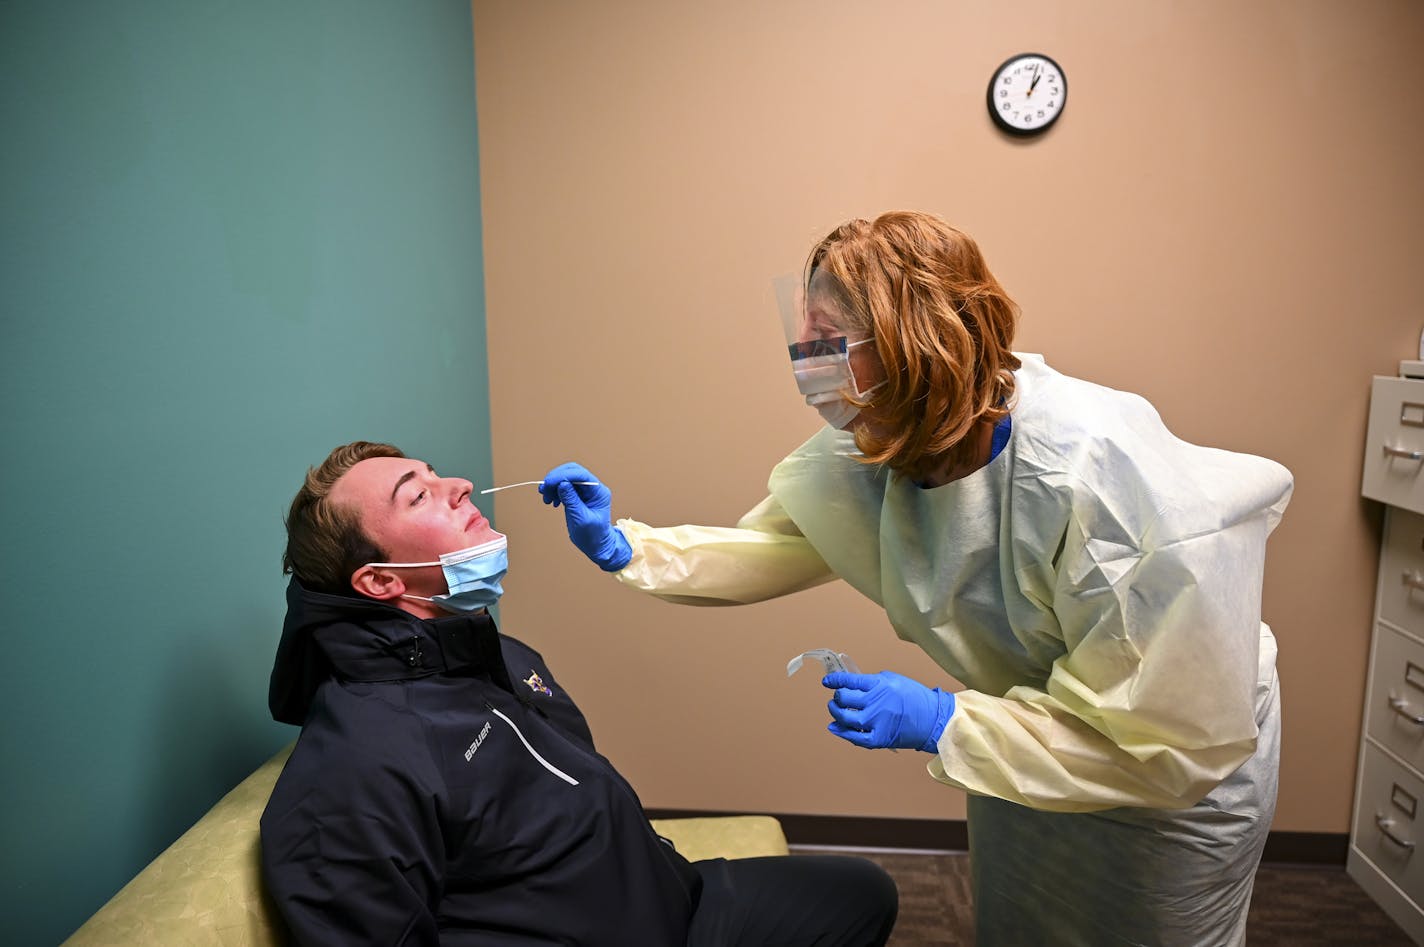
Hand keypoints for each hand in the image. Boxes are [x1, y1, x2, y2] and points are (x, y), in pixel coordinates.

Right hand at [539, 462, 632, 571]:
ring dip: (553, 485)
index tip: (549, 483)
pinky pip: (563, 487)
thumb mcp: (581, 519)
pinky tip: (551, 500)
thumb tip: (562, 483)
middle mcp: (592, 488)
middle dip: (556, 478)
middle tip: (545, 489)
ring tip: (546, 498)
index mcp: (599, 492)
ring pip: (566, 478)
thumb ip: (572, 500)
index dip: (563, 475)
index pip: (581, 475)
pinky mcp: (576, 496)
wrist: (596, 546)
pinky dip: (554, 490)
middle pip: (572, 472)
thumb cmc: (593, 535)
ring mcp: (584, 492)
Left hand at [823, 671, 954, 751]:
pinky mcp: (879, 738)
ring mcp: (876, 721)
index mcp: (880, 685)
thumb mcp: (894, 680)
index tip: (827, 682)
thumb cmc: (915, 698)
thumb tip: (852, 685)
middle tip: (837, 697)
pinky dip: (842, 732)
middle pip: (844, 698)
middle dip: (837, 696)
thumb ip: (873, 682)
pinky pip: (855, 737)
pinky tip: (834, 727)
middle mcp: (876, 702)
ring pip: (845, 717)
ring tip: (835, 709)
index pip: (849, 681)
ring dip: (836, 712)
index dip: (835, 681)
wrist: (933, 719)